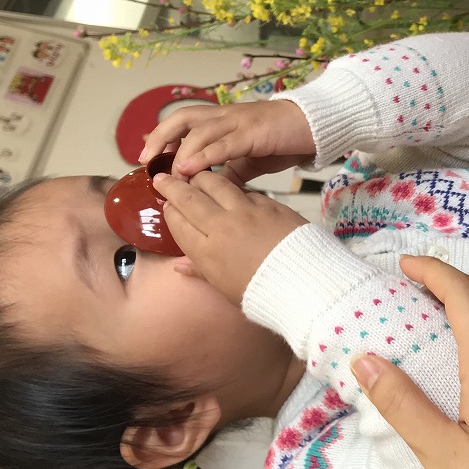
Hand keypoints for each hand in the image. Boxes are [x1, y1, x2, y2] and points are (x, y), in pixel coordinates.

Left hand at [138, 98, 316, 186]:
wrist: (316, 127)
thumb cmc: (283, 140)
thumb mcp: (249, 160)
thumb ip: (229, 172)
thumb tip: (209, 191)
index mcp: (223, 120)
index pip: (184, 122)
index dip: (162, 135)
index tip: (146, 156)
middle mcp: (226, 116)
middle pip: (182, 118)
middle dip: (160, 137)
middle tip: (145, 161)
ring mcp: (239, 122)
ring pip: (199, 131)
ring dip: (180, 152)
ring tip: (169, 175)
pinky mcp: (254, 132)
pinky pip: (223, 143)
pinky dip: (203, 156)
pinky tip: (189, 169)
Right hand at [152, 171, 307, 304]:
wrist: (306, 285)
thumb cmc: (263, 294)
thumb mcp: (227, 289)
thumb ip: (201, 272)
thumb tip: (179, 266)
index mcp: (207, 252)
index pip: (178, 222)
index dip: (169, 210)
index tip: (166, 203)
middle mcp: (221, 227)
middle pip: (189, 198)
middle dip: (172, 185)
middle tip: (163, 177)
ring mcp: (245, 212)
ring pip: (214, 184)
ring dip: (201, 177)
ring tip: (194, 174)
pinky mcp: (268, 204)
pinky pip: (243, 190)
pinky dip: (232, 187)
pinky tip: (229, 188)